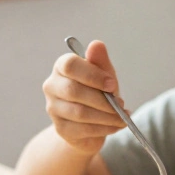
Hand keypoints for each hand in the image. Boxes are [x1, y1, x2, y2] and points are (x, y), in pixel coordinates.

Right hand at [43, 39, 127, 154]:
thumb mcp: (104, 75)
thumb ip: (100, 61)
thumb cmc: (97, 93)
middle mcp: (52, 86)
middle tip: (121, 104)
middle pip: (73, 91)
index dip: (92, 75)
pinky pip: (83, 129)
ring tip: (122, 117)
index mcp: (62, 67)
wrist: (89, 123)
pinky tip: (116, 126)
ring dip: (106, 116)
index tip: (112, 84)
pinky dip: (104, 128)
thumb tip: (96, 44)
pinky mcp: (60, 128)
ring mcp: (53, 108)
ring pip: (80, 113)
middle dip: (102, 99)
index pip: (70, 65)